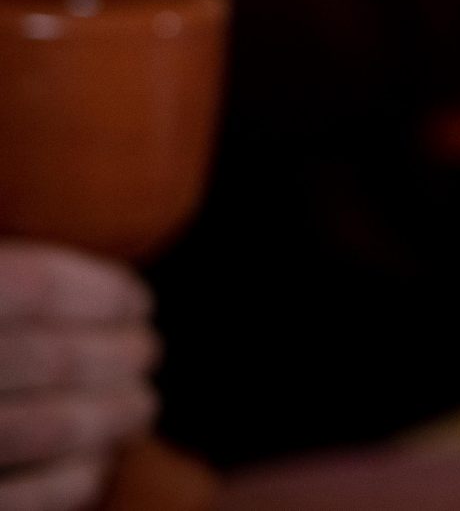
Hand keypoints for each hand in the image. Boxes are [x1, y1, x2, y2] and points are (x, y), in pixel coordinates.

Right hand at [0, 244, 156, 510]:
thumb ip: (16, 275)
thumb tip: (85, 267)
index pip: (36, 288)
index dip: (101, 294)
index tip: (139, 301)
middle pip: (53, 359)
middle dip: (117, 355)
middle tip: (148, 352)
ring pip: (47, 429)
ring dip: (109, 415)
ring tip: (141, 405)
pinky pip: (22, 500)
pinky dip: (70, 481)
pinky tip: (95, 465)